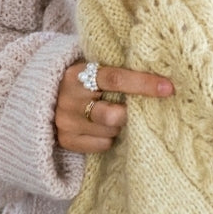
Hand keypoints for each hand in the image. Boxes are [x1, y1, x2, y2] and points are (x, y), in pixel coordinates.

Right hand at [55, 61, 172, 153]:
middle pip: (112, 115)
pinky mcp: (67, 140)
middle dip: (129, 114)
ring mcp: (66, 122)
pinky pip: (102, 145)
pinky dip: (109, 137)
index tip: (168, 88)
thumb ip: (117, 71)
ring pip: (110, 131)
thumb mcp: (93, 68)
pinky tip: (102, 127)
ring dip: (119, 125)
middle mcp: (68, 99)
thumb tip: (161, 79)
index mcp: (77, 74)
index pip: (115, 79)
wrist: (43, 95)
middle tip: (133, 107)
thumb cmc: (83, 80)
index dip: (144, 84)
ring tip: (113, 113)